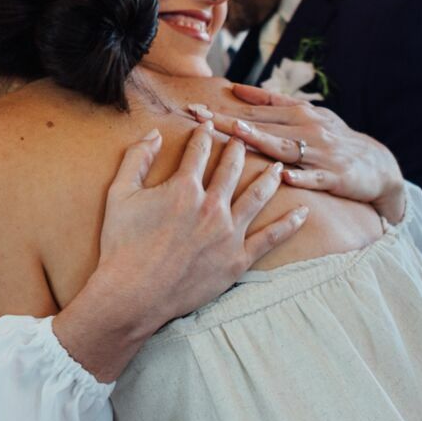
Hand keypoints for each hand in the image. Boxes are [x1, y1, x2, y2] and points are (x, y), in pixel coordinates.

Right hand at [92, 123, 304, 336]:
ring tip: (277, 167)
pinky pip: (270, 239)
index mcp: (184, 188)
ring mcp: (228, 234)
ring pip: (256, 197)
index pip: (198, 152)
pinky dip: (288, 225)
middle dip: (238, 150)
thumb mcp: (119, 194)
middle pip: (231, 170)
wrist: (133, 294)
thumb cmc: (122, 245)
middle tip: (244, 140)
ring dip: (268, 179)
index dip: (203, 136)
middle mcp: (211, 206)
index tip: (209, 126)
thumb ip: (136, 159)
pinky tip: (302, 213)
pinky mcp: (237, 260)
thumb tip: (153, 134)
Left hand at [191, 85, 406, 223]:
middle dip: (230, 121)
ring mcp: (321, 153)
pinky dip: (302, 177)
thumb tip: (237, 88)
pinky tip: (286, 177)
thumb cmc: (333, 139)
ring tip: (240, 135)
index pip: (254, 110)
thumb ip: (272, 101)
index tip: (194, 108)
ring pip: (286, 147)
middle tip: (200, 118)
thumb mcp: (307, 114)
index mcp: (297, 114)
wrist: (378, 164)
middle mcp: (307, 129)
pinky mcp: (335, 176)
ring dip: (263, 140)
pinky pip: (316, 177)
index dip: (223, 108)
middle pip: (263, 125)